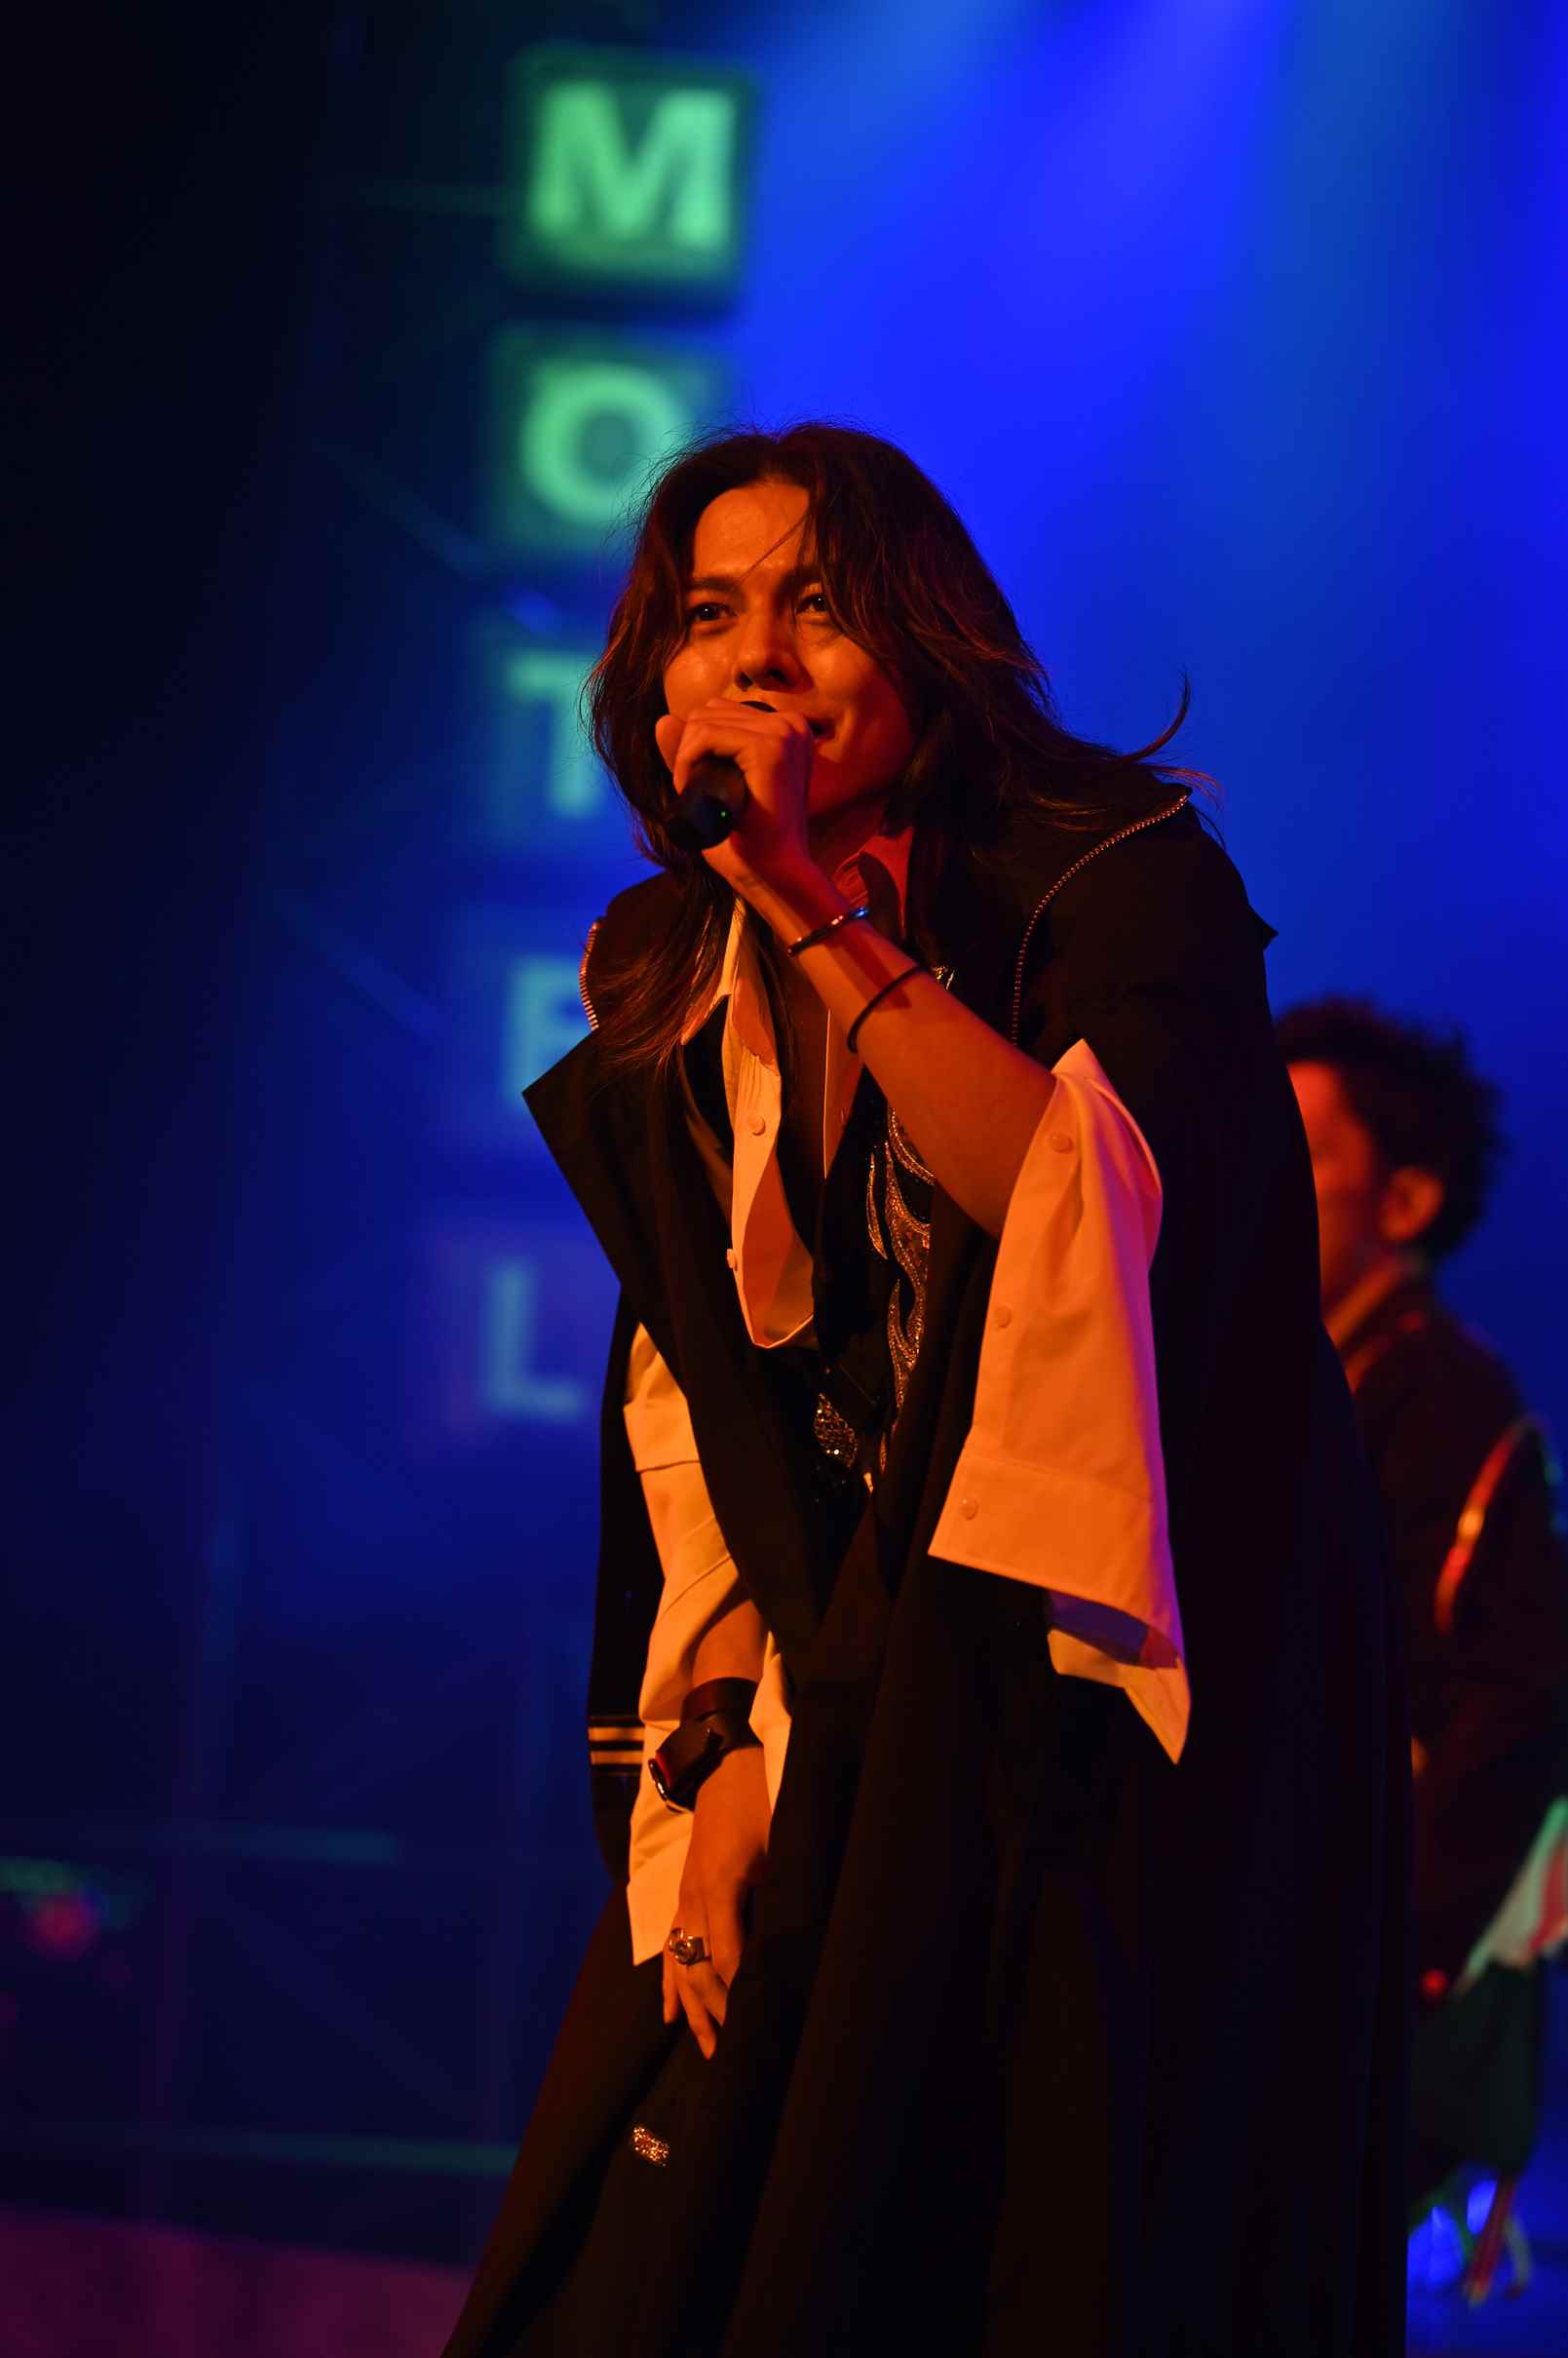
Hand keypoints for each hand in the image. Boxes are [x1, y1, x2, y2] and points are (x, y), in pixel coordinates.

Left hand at [654, 700, 819, 894]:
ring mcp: (783, 732)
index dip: (696, 746)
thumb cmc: (748, 839)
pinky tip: (689, 788)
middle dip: (688, 749)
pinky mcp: (769, 746)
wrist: (772, 874)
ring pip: (703, 721)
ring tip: (692, 794)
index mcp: (787, 729)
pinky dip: (686, 761)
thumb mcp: (713, 787)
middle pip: (710, 711)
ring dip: (685, 758)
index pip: (721, 711)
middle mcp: (790, 723)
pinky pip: (705, 735)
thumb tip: (662, 720)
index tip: (696, 785)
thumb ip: (692, 754)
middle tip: (692, 793)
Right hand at [662, 1744, 769, 2058]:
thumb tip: (805, 1932)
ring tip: (705, 2049)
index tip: (756, 2024)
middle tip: (731, 2054)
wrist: (723, 1761)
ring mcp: (684, 1897)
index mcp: (720, 1885)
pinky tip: (670, 2015)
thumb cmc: (759, 1795)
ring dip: (691, 2009)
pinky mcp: (683, 1894)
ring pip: (680, 1964)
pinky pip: (670, 1947)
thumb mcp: (780, 1836)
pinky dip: (670, 1984)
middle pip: (698, 1968)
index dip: (740, 1992)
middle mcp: (694, 1898)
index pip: (728, 1955)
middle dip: (714, 2013)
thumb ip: (786, 1883)